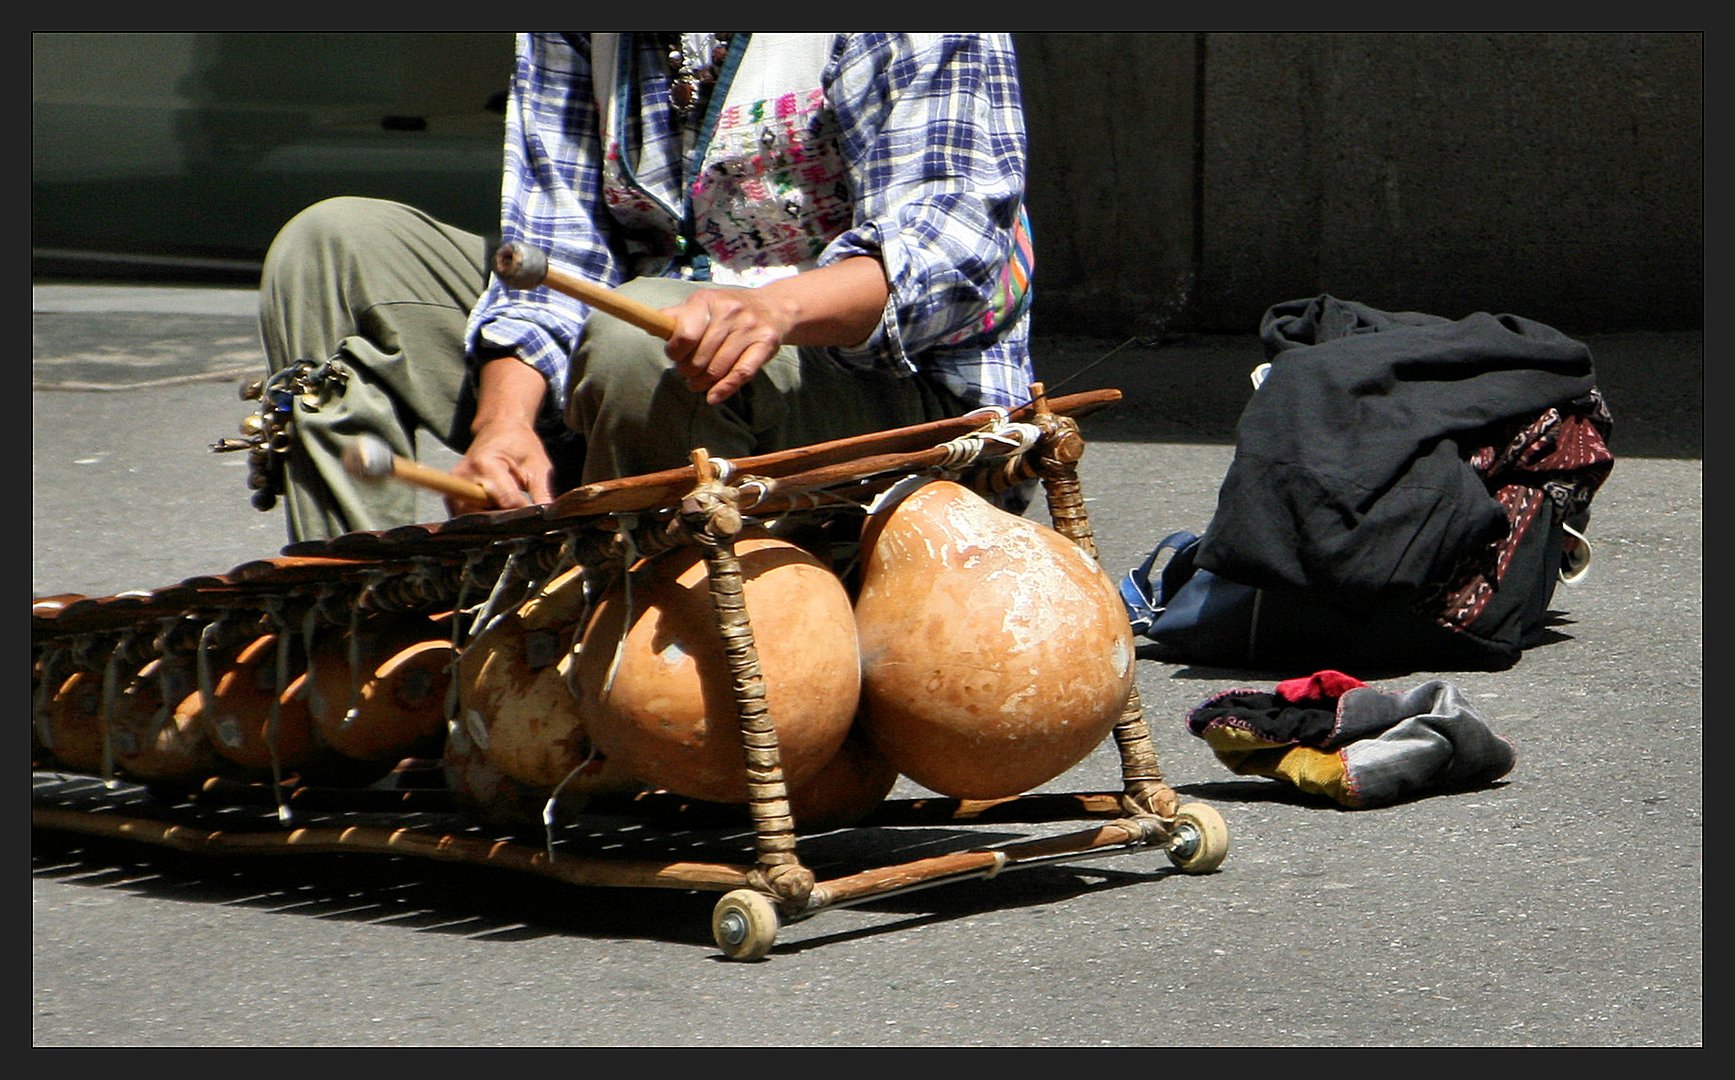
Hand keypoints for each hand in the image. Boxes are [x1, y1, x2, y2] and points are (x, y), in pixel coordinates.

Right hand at [449, 355, 556, 513]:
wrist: (499, 429)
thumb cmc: (520, 444)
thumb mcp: (537, 465)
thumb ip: (541, 492)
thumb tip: (549, 516)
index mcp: (485, 464)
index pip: (505, 501)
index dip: (522, 512)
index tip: (536, 518)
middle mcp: (463, 476)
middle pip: (484, 513)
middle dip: (504, 520)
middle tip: (523, 523)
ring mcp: (453, 487)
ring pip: (473, 519)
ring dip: (491, 521)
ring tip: (509, 515)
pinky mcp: (451, 496)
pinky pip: (465, 516)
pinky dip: (481, 519)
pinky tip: (496, 514)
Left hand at [660, 256, 891, 405]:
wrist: (773, 307)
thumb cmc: (728, 311)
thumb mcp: (702, 305)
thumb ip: (678, 316)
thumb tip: (651, 325)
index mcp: (708, 301)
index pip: (684, 333)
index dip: (675, 352)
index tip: (675, 357)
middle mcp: (730, 312)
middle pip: (700, 357)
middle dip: (688, 371)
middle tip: (687, 374)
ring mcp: (750, 328)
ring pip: (718, 368)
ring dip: (703, 383)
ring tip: (697, 384)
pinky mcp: (765, 344)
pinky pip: (741, 374)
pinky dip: (725, 389)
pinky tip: (713, 397)